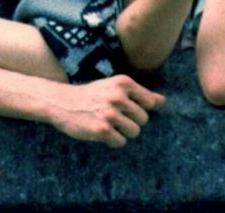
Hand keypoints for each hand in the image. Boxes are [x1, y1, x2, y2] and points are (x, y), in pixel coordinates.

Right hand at [43, 76, 165, 147]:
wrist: (61, 102)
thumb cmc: (91, 95)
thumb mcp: (115, 87)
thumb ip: (139, 94)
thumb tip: (163, 101)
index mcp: (124, 83)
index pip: (150, 103)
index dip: (140, 109)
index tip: (126, 109)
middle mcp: (119, 97)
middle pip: (143, 120)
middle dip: (132, 122)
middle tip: (115, 118)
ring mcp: (110, 114)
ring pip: (135, 132)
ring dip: (124, 133)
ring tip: (109, 125)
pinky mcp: (102, 130)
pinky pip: (121, 142)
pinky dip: (113, 141)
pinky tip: (102, 133)